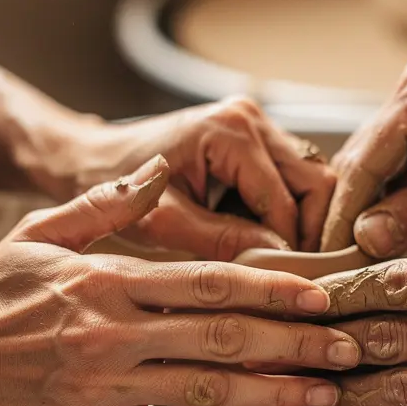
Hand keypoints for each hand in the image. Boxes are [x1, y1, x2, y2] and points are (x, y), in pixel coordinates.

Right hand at [0, 156, 360, 405]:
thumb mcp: (42, 232)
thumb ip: (107, 205)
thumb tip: (156, 174)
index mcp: (109, 280)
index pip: (209, 280)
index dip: (273, 287)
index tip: (322, 292)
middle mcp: (113, 334)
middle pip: (224, 335)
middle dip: (295, 341)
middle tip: (350, 346)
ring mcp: (105, 387)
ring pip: (207, 388)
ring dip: (274, 391)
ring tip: (326, 393)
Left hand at [29, 97, 336, 257]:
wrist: (89, 161)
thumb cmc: (113, 189)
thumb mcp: (164, 222)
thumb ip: (222, 241)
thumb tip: (278, 266)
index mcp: (229, 132)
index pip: (289, 201)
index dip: (293, 248)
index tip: (286, 287)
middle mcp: (250, 118)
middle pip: (317, 182)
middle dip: (310, 232)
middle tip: (292, 276)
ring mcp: (254, 123)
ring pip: (312, 179)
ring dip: (303, 221)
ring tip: (280, 261)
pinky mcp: (252, 135)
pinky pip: (292, 176)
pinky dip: (287, 210)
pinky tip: (265, 239)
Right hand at [320, 55, 406, 256]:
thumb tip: (369, 236)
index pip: (364, 160)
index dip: (343, 215)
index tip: (329, 260)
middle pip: (362, 164)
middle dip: (347, 219)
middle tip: (333, 272)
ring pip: (378, 172)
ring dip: (368, 216)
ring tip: (355, 266)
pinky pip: (402, 173)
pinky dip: (394, 208)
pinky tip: (387, 244)